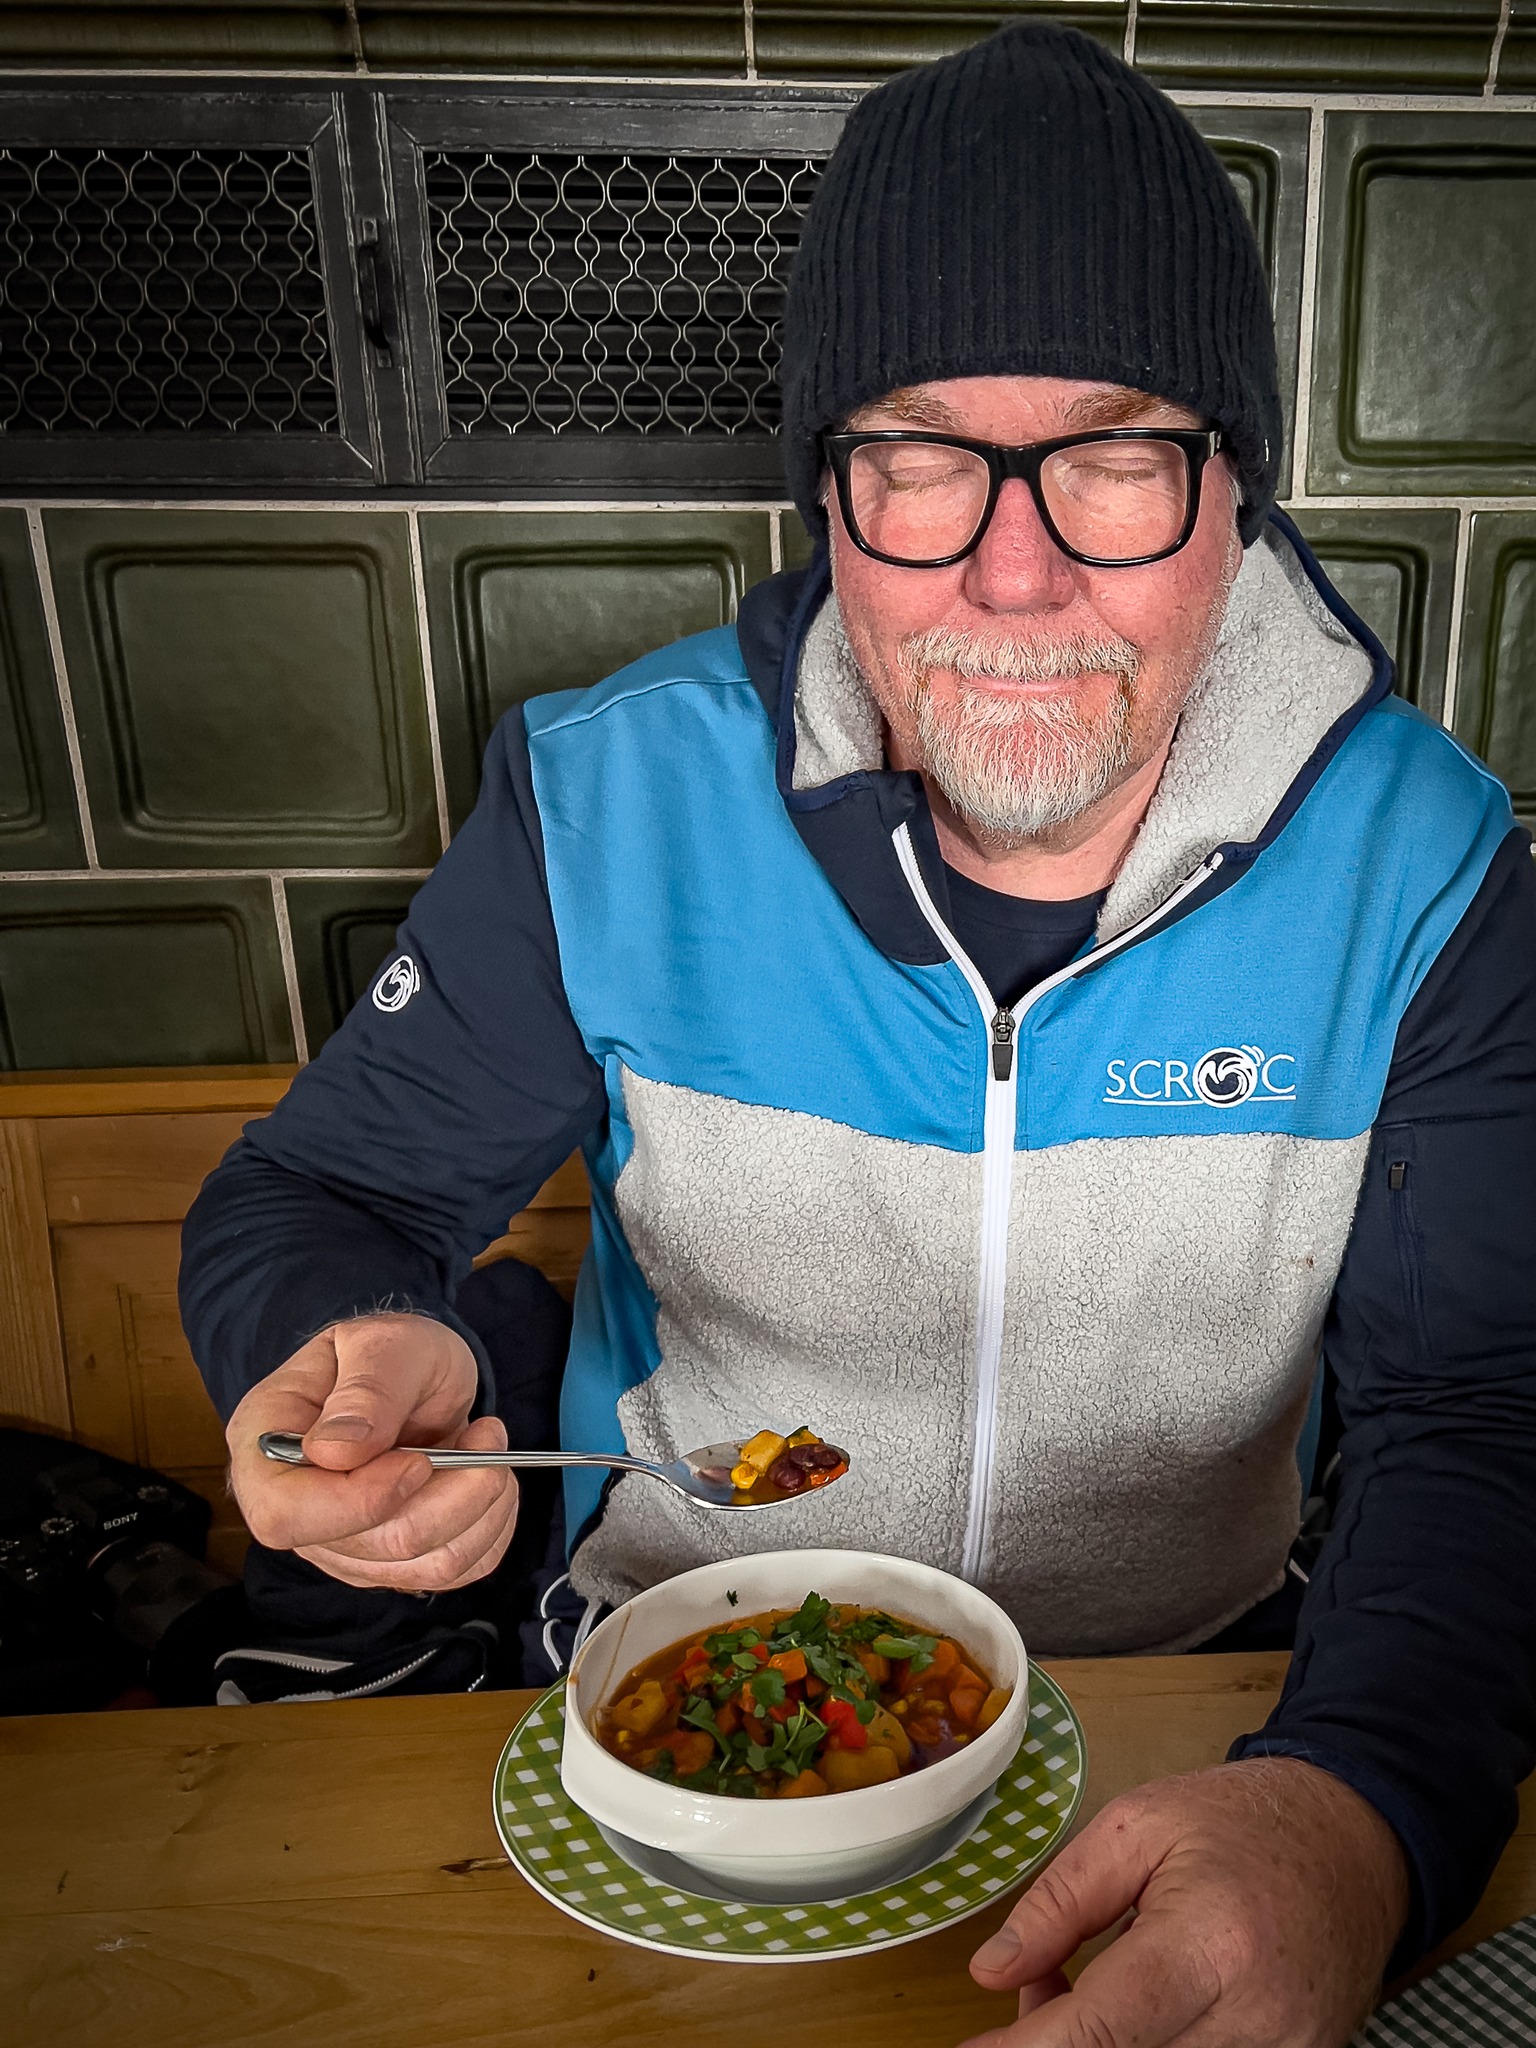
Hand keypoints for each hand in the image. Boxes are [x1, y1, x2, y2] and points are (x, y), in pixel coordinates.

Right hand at [227, 1312, 519, 1592]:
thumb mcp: (382, 1344)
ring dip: (479, 1506)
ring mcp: (343, 1545)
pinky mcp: (392, 1563)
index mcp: (264, 1449)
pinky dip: (491, 1527)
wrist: (413, 1375)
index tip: (418, 1460)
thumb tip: (334, 1451)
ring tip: (487, 1446)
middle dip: (450, 1493)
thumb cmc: (387, 1355)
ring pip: (422, 1565)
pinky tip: (487, 1481)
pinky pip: (455, 1571)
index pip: (284, 1514)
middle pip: (372, 1545)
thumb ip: (364, 1391)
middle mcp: (295, 1511)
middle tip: (485, 1432)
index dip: (357, 1500)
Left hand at [963, 1758, 1408, 2047]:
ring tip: (1080, 1988)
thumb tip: (993, 1971)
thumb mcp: (1135, 1827)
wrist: (1354, 1842)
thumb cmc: (1243, 1823)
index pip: (1104, 2028)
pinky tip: (1132, 2011)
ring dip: (1102, 2046)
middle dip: (1057, 2042)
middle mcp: (1255, 2019)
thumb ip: (1060, 1902)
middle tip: (1033, 1988)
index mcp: (1210, 1942)